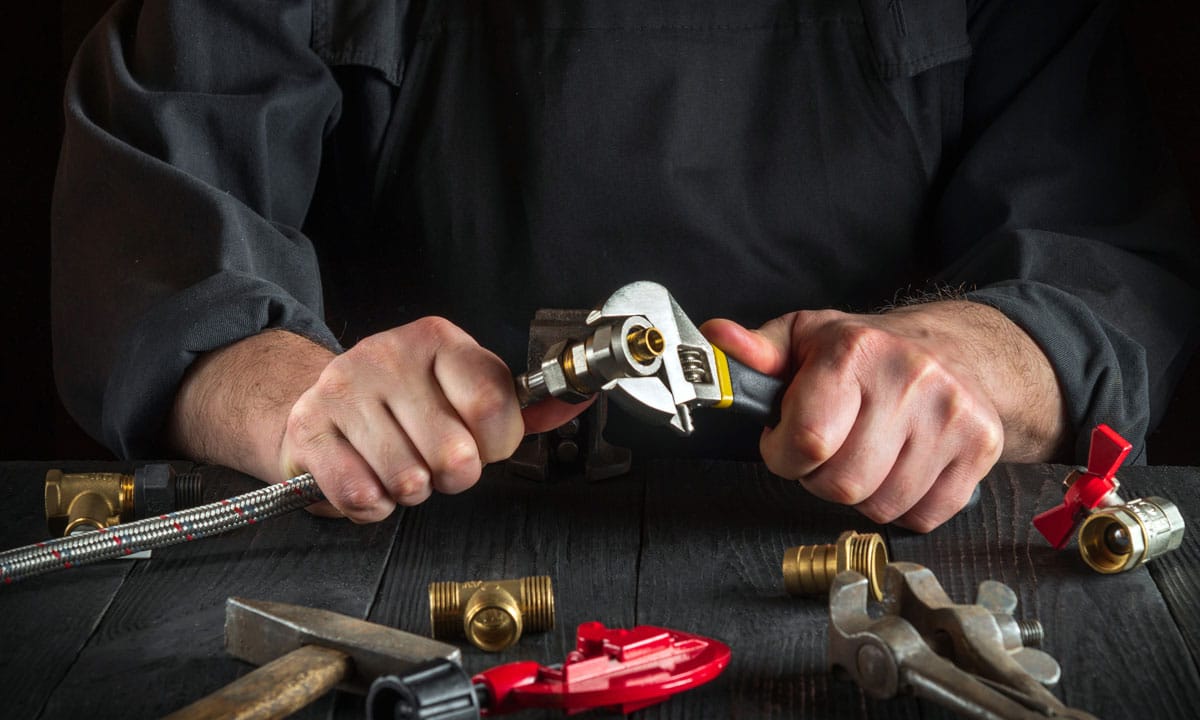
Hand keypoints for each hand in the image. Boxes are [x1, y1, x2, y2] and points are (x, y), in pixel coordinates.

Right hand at [169, 321, 584, 522]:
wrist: (316, 403)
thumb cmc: (401, 404)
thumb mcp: (460, 390)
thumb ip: (516, 406)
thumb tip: (575, 403)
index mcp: (437, 341)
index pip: (493, 405)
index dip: (496, 444)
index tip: (484, 445)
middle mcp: (387, 355)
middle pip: (453, 454)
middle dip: (451, 475)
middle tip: (434, 462)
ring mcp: (343, 389)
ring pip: (408, 480)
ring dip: (410, 492)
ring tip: (399, 467)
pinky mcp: (309, 429)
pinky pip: (362, 495)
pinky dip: (373, 506)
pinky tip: (370, 480)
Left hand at [701, 301, 1066, 530]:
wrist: (957, 349)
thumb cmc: (868, 350)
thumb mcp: (806, 338)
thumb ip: (757, 350)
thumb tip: (715, 339)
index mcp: (856, 352)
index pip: (807, 440)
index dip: (782, 455)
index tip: (783, 443)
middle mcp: (910, 380)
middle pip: (842, 484)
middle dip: (819, 478)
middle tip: (825, 452)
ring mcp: (951, 416)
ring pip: (881, 506)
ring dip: (860, 494)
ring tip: (862, 456)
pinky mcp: (981, 447)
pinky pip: (923, 516)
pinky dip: (902, 507)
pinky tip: (897, 470)